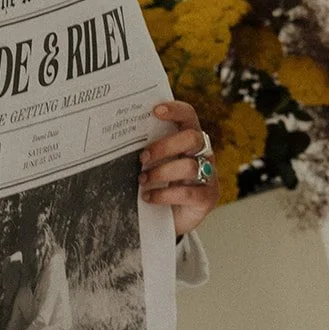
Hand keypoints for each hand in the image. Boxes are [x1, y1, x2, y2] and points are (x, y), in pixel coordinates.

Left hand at [140, 99, 219, 235]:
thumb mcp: (153, 164)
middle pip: (191, 138)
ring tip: (142, 180)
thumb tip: (119, 138)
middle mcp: (203, 153)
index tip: (155, 110)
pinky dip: (164, 195)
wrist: (168, 218)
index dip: (175, 111)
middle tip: (142, 157)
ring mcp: (209, 175)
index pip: (188, 116)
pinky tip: (148, 197)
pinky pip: (187, 193)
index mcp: (190, 139)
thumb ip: (147, 150)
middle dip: (164, 146)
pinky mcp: (207, 197)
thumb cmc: (158, 184)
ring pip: (188, 166)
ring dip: (161, 173)